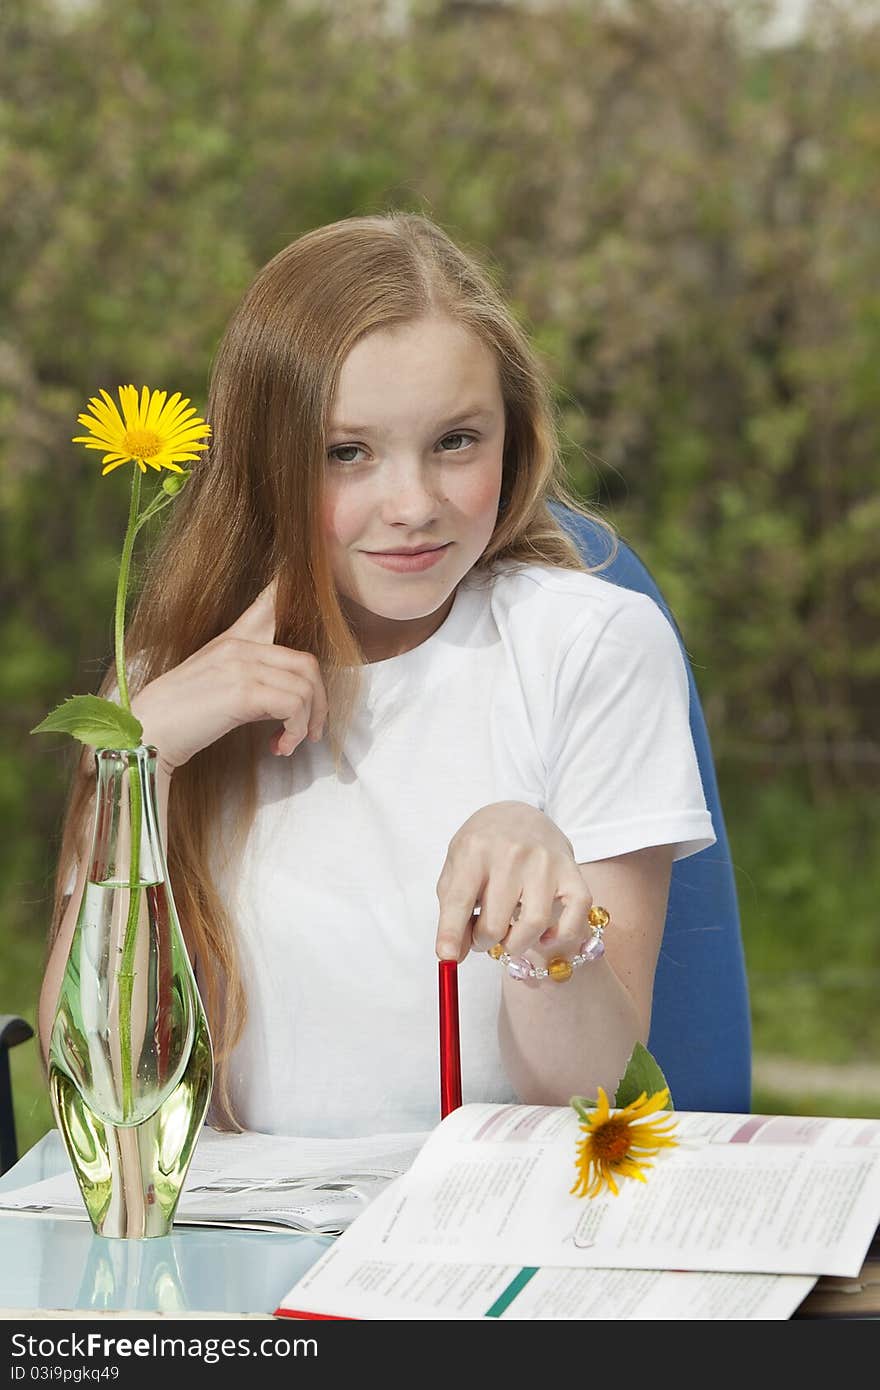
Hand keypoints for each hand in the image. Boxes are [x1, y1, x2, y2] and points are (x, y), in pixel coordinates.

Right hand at [128, 576, 328, 770]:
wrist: (147, 734)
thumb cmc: (179, 717)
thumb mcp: (216, 684)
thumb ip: (249, 676)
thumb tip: (285, 695)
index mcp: (233, 640)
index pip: (270, 600)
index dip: (293, 587)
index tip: (303, 581)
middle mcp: (239, 646)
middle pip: (307, 664)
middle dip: (319, 703)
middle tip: (309, 731)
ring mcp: (241, 666)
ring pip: (306, 687)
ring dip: (306, 723)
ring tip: (289, 742)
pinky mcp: (243, 692)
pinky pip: (294, 706)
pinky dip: (294, 731)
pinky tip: (279, 746)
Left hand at [434, 801, 592, 964]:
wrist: (520, 814)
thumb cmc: (483, 847)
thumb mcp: (457, 866)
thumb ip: (451, 910)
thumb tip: (454, 956)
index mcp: (475, 850)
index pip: (459, 900)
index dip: (451, 934)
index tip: (448, 958)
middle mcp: (511, 853)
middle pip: (494, 923)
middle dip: (483, 942)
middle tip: (482, 937)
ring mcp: (545, 863)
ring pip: (533, 925)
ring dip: (515, 944)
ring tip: (507, 937)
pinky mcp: (571, 872)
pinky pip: (573, 918)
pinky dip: (558, 937)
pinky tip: (543, 935)